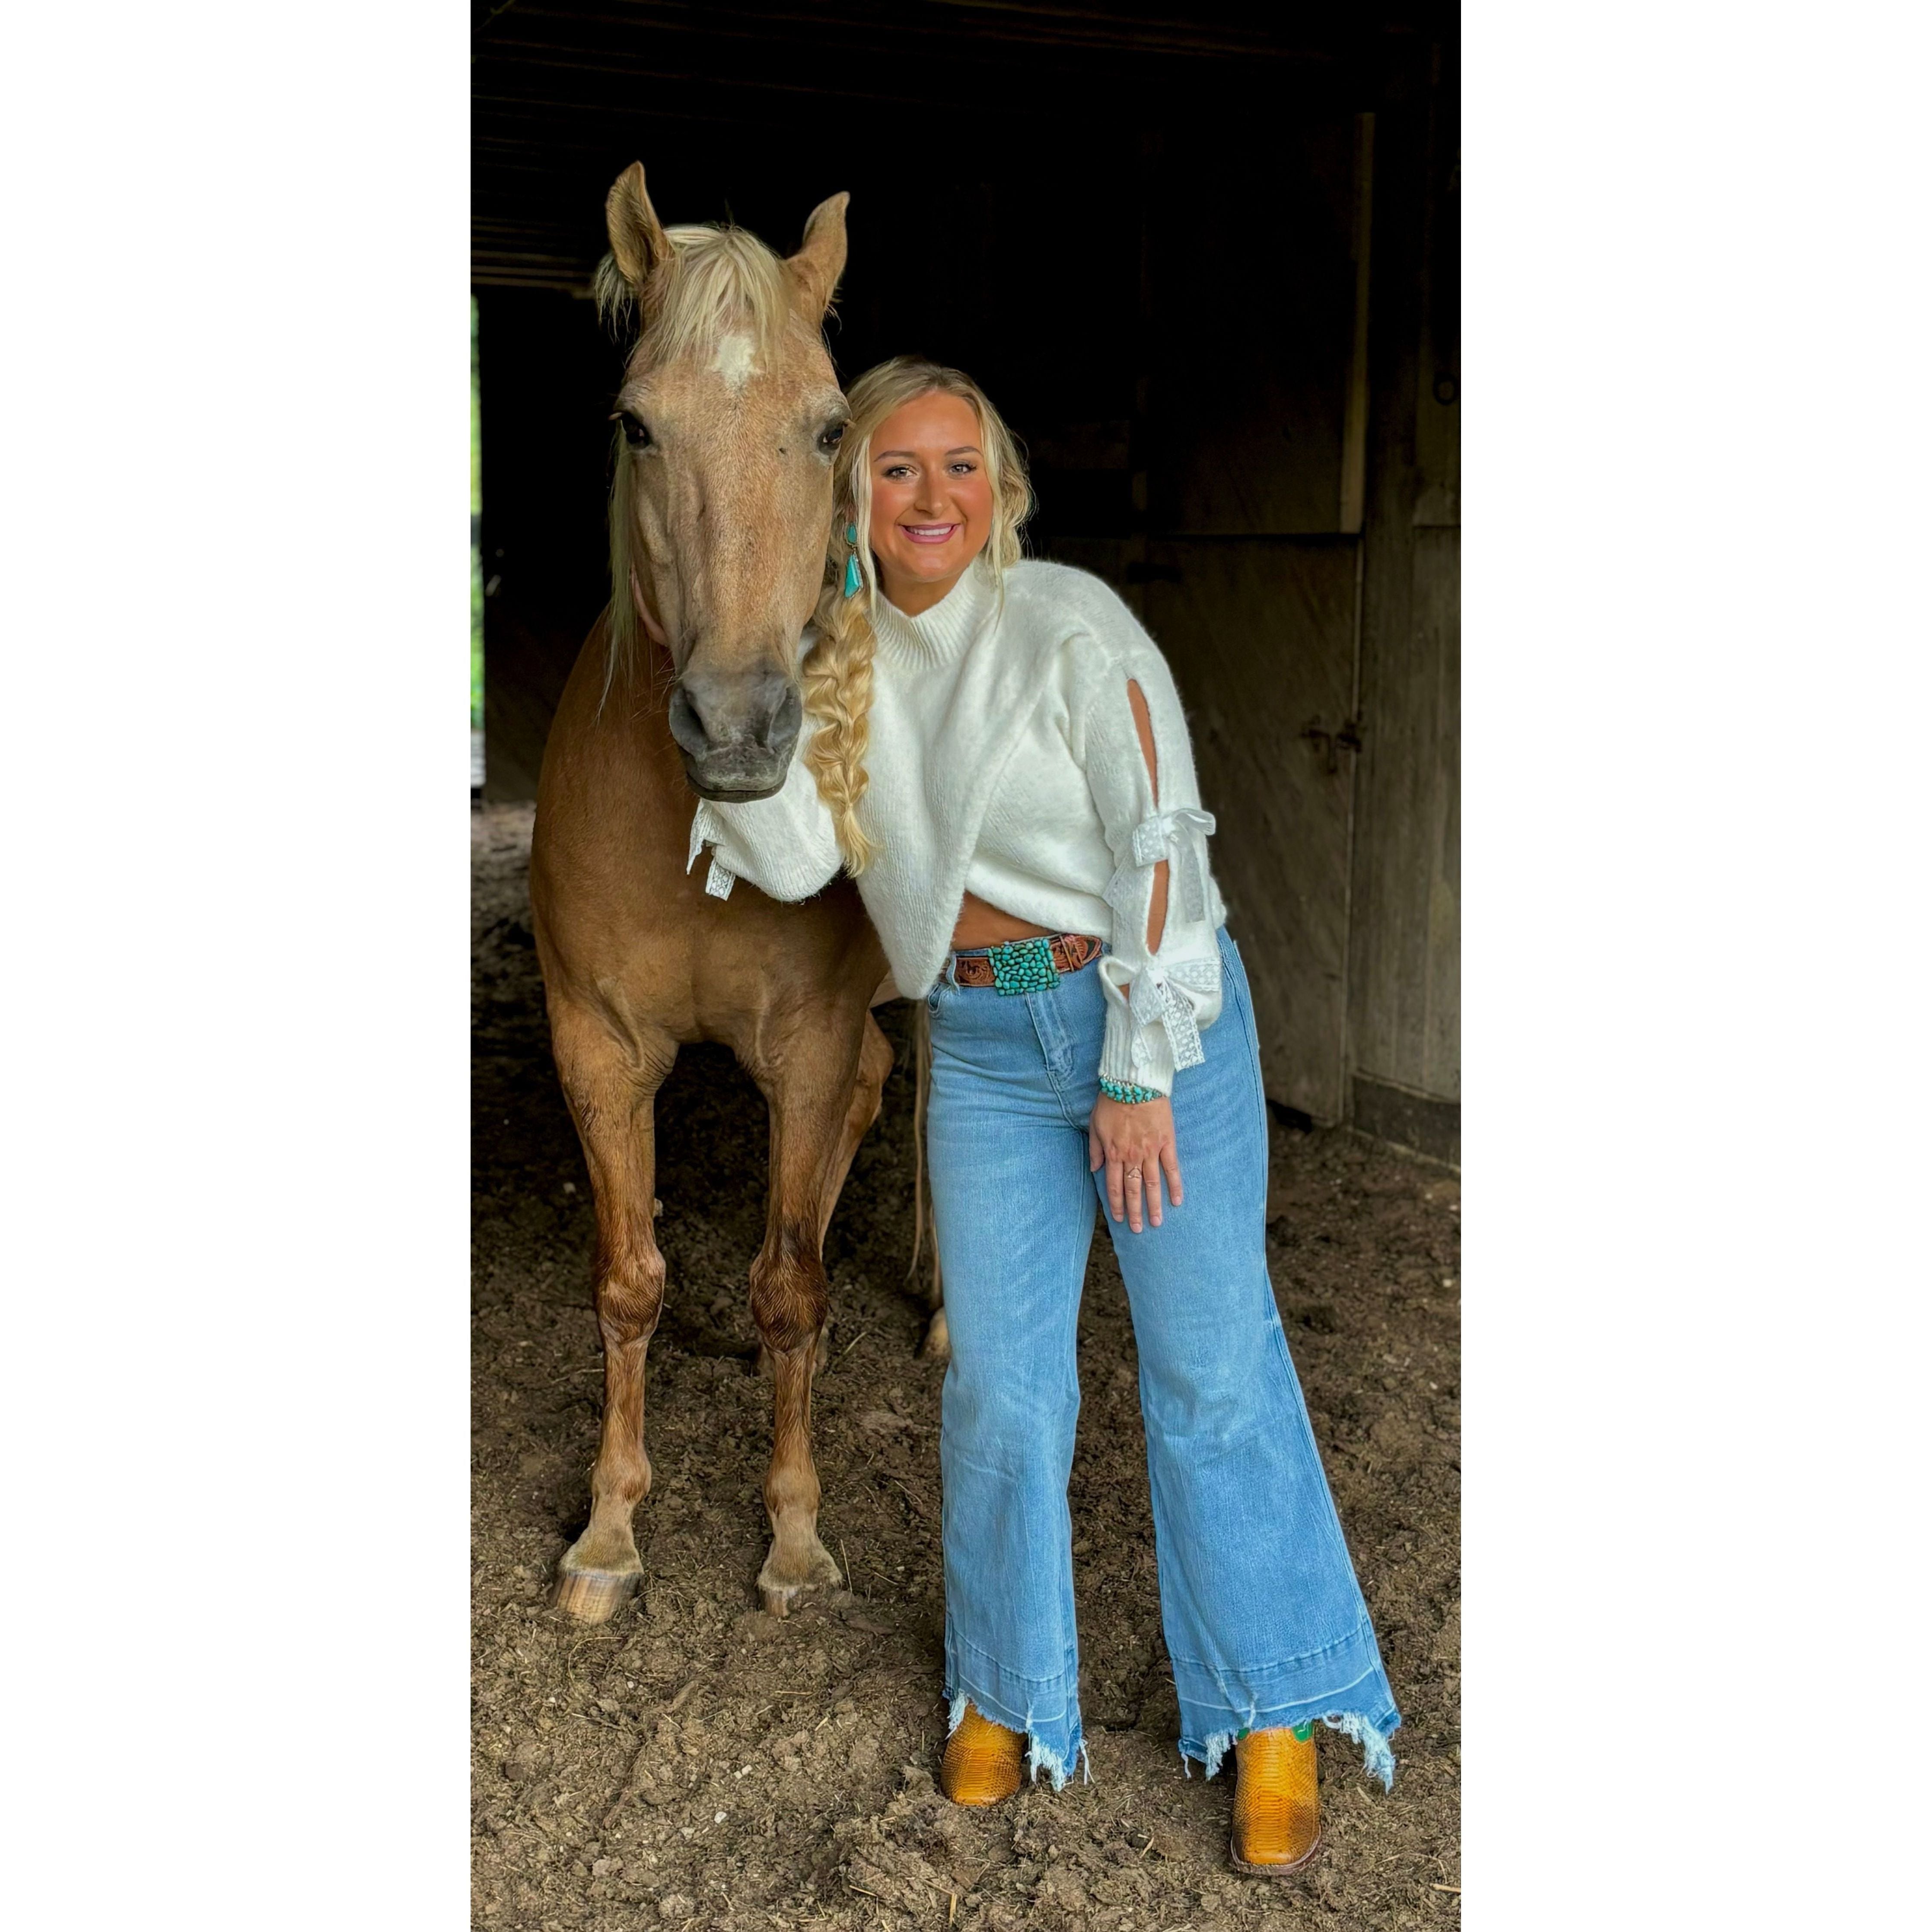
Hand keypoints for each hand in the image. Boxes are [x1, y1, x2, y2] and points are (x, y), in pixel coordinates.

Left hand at [1089, 1094, 1182, 1232]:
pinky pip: (1172, 1167)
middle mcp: (1132, 1156)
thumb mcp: (1095, 1125)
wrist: (1134, 1082)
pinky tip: (1177, 1200)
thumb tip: (1095, 1169)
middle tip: (1139, 1229)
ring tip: (1157, 1222)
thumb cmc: (1112, 1101)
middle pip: (1133, 1189)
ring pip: (1152, 1183)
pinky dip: (1175, 1185)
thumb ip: (1095, 1149)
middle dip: (1135, 1211)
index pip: (1114, 1185)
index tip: (1119, 1219)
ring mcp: (1150, 1150)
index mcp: (1114, 1153)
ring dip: (1154, 1205)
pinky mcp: (1166, 1142)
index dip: (1116, 1204)